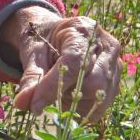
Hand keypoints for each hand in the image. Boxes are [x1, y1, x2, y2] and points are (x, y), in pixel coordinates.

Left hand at [1, 7, 120, 121]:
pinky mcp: (116, 84)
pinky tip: (68, 97)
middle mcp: (107, 46)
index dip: (54, 86)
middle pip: (93, 83)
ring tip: (56, 91)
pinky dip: (80, 110)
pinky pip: (100, 108)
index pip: (74, 63)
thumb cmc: (44, 42)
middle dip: (65, 97)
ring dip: (72, 105)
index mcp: (84, 29)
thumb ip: (31, 77)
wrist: (56, 38)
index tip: (34, 105)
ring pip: (98, 99)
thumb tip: (23, 104)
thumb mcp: (33, 53)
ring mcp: (116, 66)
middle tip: (43, 97)